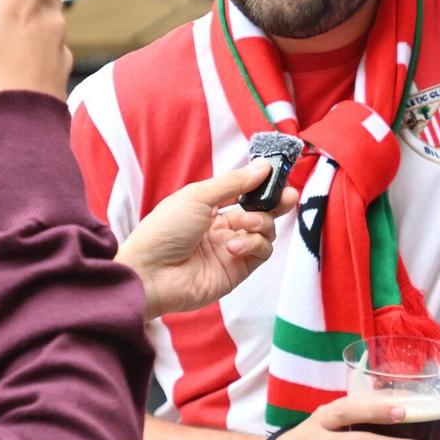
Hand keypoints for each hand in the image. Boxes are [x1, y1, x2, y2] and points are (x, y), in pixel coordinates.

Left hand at [117, 162, 296, 320]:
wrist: (150, 273)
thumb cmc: (164, 230)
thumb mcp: (198, 196)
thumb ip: (234, 183)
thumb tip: (263, 167)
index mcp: (209, 207)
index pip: (245, 193)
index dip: (262, 185)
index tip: (277, 175)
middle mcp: (223, 228)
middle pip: (261, 212)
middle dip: (277, 202)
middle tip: (288, 195)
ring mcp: (231, 250)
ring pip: (265, 231)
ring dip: (260, 222)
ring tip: (242, 224)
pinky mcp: (237, 270)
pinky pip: (262, 252)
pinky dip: (254, 244)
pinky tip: (233, 246)